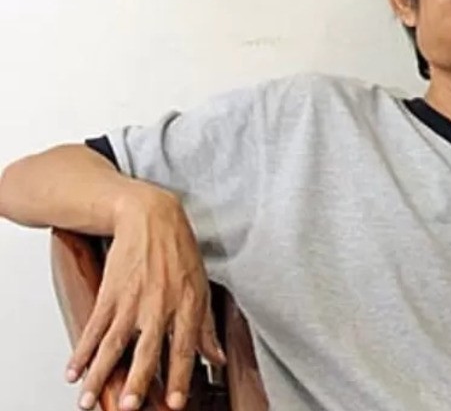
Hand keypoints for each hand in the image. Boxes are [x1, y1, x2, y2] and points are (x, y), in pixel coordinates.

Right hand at [65, 187, 226, 409]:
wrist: (150, 217)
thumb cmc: (179, 252)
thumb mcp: (202, 286)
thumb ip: (208, 327)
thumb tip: (218, 358)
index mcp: (188, 305)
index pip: (184, 348)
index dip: (179, 377)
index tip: (174, 403)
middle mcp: (160, 305)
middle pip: (147, 350)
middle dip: (137, 381)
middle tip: (129, 406)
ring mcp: (132, 300)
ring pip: (114, 343)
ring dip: (100, 374)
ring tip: (88, 399)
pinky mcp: (110, 293)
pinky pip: (94, 327)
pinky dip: (81, 351)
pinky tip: (73, 371)